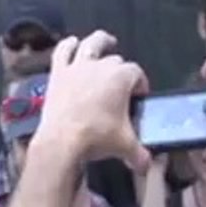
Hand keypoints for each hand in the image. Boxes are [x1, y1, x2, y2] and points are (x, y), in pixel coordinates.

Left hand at [32, 31, 150, 170]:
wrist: (62, 141)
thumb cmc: (96, 138)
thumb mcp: (124, 145)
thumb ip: (139, 153)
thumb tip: (146, 165)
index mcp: (122, 77)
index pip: (137, 75)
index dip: (140, 84)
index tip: (138, 95)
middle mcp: (101, 65)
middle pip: (116, 61)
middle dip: (121, 70)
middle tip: (120, 85)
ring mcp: (78, 67)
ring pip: (92, 44)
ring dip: (100, 41)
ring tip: (106, 41)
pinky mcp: (58, 73)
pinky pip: (63, 51)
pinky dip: (68, 45)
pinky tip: (72, 43)